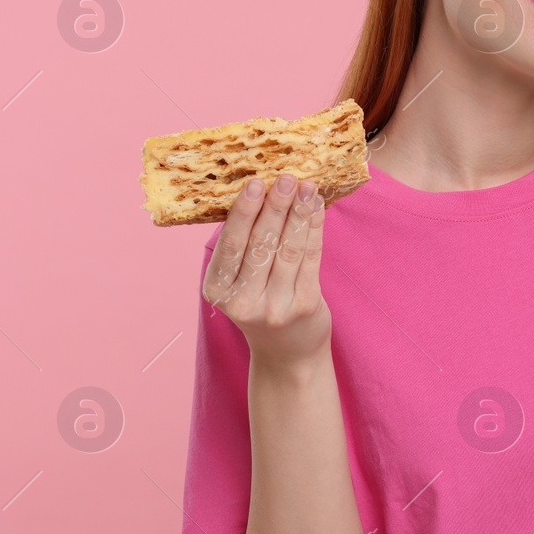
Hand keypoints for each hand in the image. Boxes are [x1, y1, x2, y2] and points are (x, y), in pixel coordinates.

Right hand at [202, 174, 331, 364]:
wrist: (287, 355)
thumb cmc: (260, 306)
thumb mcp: (238, 283)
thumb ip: (242, 246)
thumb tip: (258, 190)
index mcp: (217, 290)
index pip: (231, 245)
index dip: (244, 212)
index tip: (255, 182)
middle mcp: (243, 302)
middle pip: (260, 244)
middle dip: (274, 207)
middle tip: (285, 178)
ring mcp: (275, 306)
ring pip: (287, 248)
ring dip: (298, 213)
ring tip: (306, 186)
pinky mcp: (304, 306)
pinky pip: (310, 258)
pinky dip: (314, 228)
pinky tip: (316, 207)